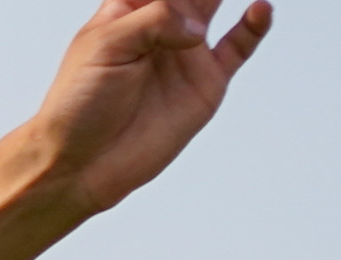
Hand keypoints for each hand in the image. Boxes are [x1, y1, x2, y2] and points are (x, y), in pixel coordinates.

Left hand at [26, 0, 270, 216]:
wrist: (81, 163)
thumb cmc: (79, 105)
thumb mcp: (106, 46)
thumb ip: (155, 21)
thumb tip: (197, 29)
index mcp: (128, 8)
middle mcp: (159, 27)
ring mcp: (185, 53)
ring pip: (215, 5)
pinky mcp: (205, 83)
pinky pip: (238, 47)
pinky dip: (254, 27)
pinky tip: (261, 9)